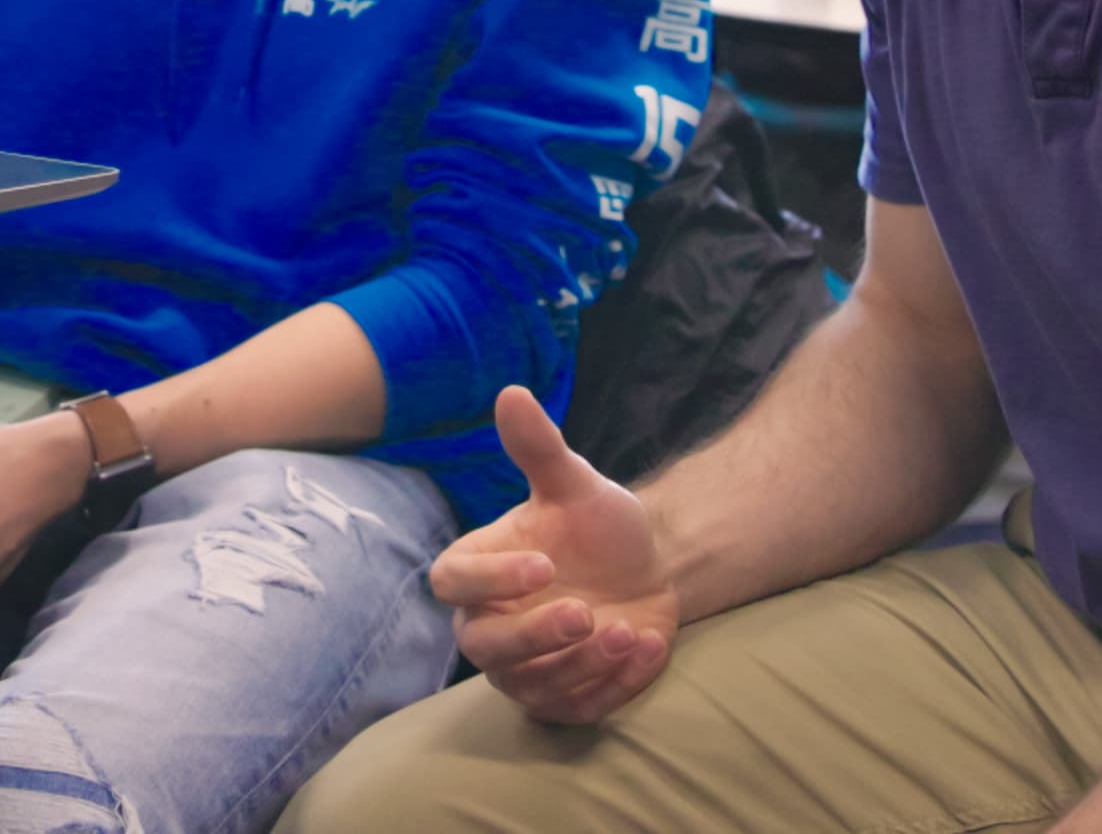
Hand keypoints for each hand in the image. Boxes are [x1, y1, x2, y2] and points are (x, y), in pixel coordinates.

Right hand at [432, 386, 677, 724]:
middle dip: (534, 636)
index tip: (546, 562)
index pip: (454, 582)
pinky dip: (613, 685)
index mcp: (479, 570)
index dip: (491, 578)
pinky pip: (576, 708)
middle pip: (483, 648)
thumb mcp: (576, 485)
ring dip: (582, 664)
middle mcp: (490, 624)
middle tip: (585, 613)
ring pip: (533, 685)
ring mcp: (525, 668)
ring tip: (629, 630)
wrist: (648, 568)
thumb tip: (512, 393)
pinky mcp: (564, 698)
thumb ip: (539, 448)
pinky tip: (647, 646)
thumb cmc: (597, 526)